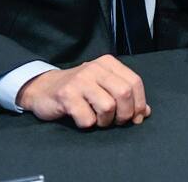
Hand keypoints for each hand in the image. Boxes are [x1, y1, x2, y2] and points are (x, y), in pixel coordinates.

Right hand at [17, 55, 149, 127]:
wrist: (43, 88)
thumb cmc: (78, 89)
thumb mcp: (103, 86)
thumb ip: (124, 95)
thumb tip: (144, 112)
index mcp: (108, 63)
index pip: (135, 82)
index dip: (139, 103)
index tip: (136, 117)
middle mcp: (95, 68)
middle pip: (124, 93)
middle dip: (125, 114)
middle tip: (116, 121)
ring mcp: (80, 81)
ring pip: (108, 107)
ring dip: (106, 121)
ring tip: (98, 120)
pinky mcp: (66, 96)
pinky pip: (87, 118)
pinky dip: (88, 124)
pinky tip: (82, 118)